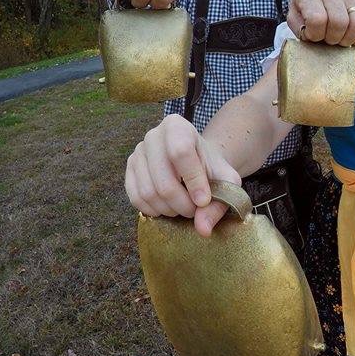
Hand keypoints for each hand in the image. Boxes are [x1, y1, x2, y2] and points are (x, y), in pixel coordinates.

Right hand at [125, 114, 240, 236]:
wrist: (198, 163)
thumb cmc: (212, 169)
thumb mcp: (226, 180)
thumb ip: (220, 201)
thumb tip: (202, 229)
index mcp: (177, 126)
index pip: (181, 152)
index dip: (193, 181)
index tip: (204, 200)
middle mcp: (152, 136)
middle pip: (163, 180)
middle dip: (182, 203)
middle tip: (195, 210)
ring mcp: (137, 153)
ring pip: (149, 192)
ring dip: (170, 209)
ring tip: (184, 208)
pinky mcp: (128, 171)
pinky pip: (136, 199)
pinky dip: (154, 211)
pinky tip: (169, 208)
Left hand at [286, 0, 354, 45]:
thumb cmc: (306, 5)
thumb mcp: (293, 14)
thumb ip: (299, 28)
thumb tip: (312, 38)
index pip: (317, 19)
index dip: (315, 34)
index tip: (312, 35)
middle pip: (339, 22)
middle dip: (332, 38)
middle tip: (327, 39)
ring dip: (348, 39)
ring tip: (339, 39)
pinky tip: (350, 38)